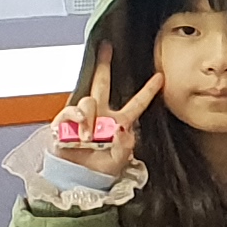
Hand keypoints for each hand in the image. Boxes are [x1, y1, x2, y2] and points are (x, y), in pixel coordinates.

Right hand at [51, 55, 161, 183]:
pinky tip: (80, 131)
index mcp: (119, 122)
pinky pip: (72, 111)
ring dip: (89, 119)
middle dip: (104, 65)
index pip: (137, 103)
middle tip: (106, 47)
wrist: (77, 178)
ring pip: (88, 101)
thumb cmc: (100, 171)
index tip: (160, 77)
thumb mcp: (118, 162)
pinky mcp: (66, 121)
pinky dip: (77, 120)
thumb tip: (120, 130)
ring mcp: (84, 116)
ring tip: (88, 138)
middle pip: (103, 83)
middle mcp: (102, 115)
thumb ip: (124, 147)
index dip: (148, 91)